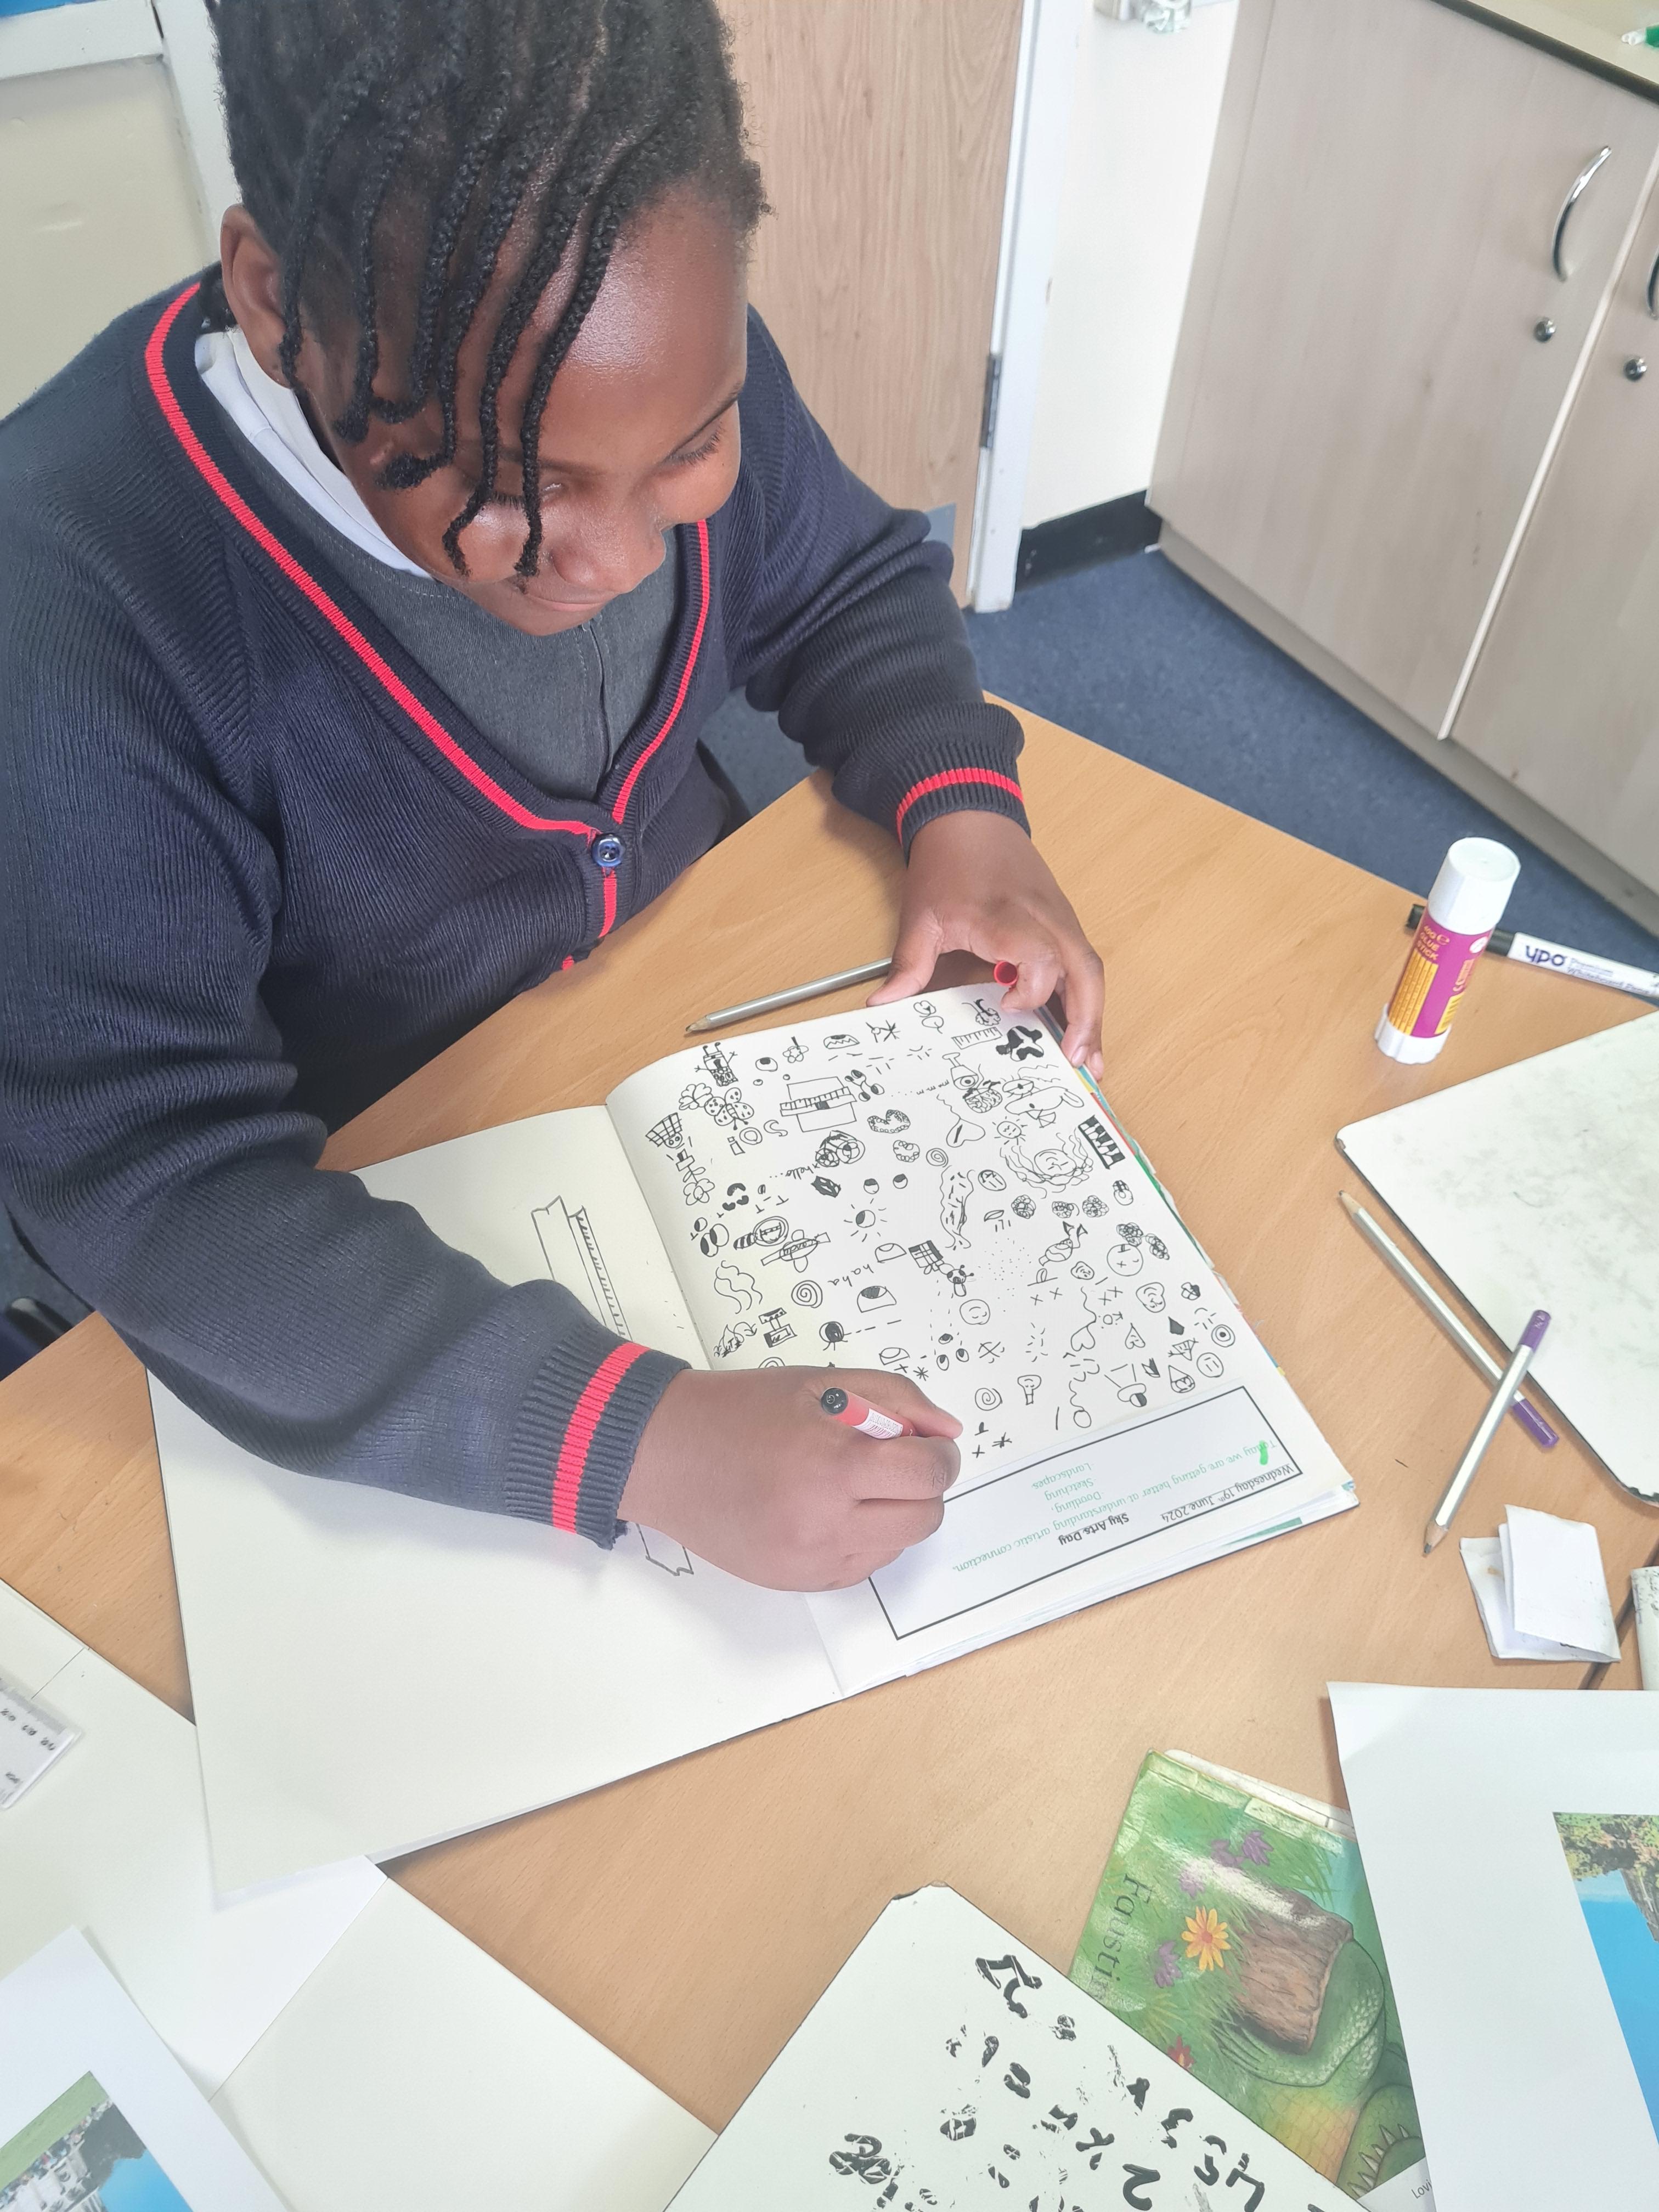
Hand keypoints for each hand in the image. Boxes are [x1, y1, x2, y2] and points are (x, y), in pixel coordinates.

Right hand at [620, 1367, 960, 1589]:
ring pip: (896, 1546)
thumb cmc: (739, 1412)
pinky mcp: (796, 1580)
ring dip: (894, 1513)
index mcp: (833, 1464)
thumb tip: (946, 1430)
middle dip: (922, 1486)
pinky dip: (863, 1538)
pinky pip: (861, 1567)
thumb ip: (895, 1398)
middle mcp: (824, 1522)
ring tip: (855, 1482)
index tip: (929, 1443)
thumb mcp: (822, 1383)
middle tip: (896, 1460)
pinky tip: (831, 1508)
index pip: (928, 1475)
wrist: (665, 1455)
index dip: (940, 1454)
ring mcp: (810, 1560)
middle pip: (923, 1518)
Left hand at [868, 811, 1104, 1078]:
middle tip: (1077, 1064)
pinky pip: (1083, 963)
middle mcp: (1045, 917)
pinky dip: (1086, 998)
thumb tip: (883, 1005)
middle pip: (1084, 971)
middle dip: (1086, 1020)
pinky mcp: (1064, 921)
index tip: (1005, 1006)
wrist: (968, 815)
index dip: (1031, 990)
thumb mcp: (921, 915)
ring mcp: (1060, 918)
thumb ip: (908, 964)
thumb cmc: (947, 864)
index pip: (1041, 957)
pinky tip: (1080, 1030)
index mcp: (1008, 916)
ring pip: (1091, 970)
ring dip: (1093, 1015)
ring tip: (1088, 1061)